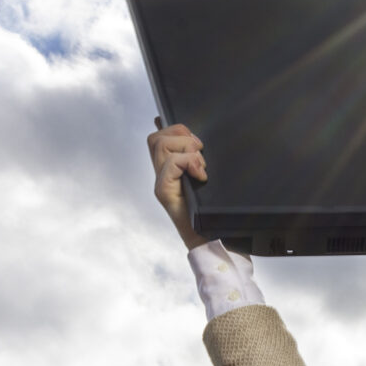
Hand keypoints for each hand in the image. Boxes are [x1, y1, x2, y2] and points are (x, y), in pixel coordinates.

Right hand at [148, 122, 210, 248]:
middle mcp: (160, 174)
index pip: (158, 136)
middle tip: (200, 152)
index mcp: (168, 168)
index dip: (173, 128)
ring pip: (161, 146)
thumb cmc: (209, 211)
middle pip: (156, 138)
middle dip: (181, 135)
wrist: (207, 238)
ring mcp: (160, 182)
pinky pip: (170, 164)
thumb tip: (198, 141)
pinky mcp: (164, 192)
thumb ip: (200, 161)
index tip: (195, 139)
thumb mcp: (206, 178)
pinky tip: (201, 176)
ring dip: (186, 150)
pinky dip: (188, 163)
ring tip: (200, 166)